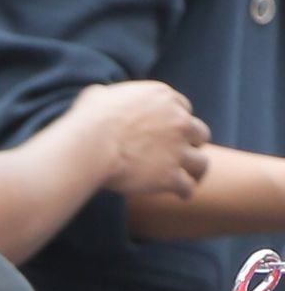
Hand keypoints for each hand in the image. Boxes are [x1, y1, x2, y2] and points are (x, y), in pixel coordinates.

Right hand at [70, 81, 209, 196]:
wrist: (90, 146)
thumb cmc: (88, 120)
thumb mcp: (97, 95)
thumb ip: (110, 96)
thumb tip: (101, 97)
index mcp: (163, 98)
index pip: (183, 108)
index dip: (177, 120)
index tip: (170, 131)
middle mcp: (178, 121)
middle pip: (199, 133)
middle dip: (192, 143)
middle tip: (183, 153)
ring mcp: (178, 149)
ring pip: (201, 162)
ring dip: (196, 169)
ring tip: (192, 177)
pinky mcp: (171, 175)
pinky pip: (187, 186)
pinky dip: (185, 191)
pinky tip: (181, 195)